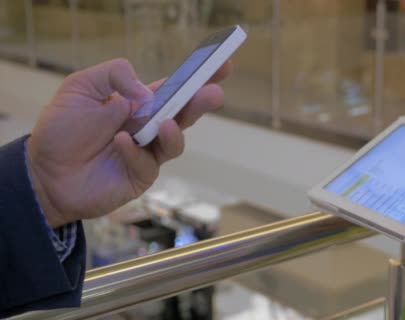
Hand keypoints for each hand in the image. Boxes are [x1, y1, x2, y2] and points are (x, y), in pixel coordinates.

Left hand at [26, 58, 231, 227]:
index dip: (198, 77)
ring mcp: (147, 153)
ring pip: (175, 141)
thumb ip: (113, 75)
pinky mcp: (140, 176)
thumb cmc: (62, 130)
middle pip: (184, 113)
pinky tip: (119, 142)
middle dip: (200, 103)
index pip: (174, 88)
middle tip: (214, 94)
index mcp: (139, 103)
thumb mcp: (81, 87)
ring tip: (167, 124)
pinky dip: (134, 151)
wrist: (44, 173)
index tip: (221, 65)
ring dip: (175, 131)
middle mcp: (149, 127)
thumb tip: (146, 91)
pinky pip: (147, 162)